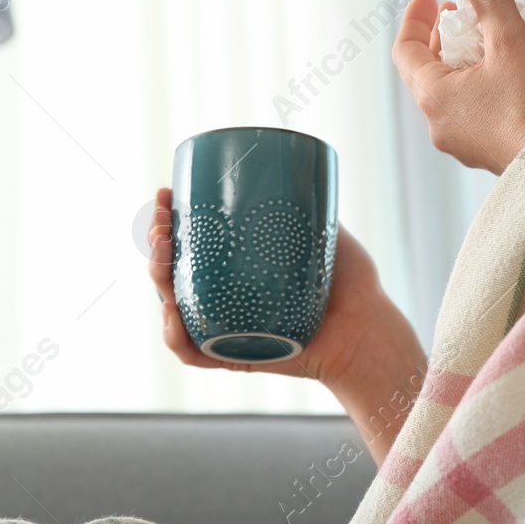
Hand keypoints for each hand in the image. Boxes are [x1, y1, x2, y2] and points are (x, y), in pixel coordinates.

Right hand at [146, 187, 421, 392]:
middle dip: (156, 243)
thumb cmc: (350, 283)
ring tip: (163, 255)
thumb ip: (306, 202)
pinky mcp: (233, 358)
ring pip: (173, 307)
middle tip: (161, 224)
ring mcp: (224, 328)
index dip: (168, 219)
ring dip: (158, 280)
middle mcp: (223, 297)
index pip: (190, 242)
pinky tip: (171, 312)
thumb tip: (293, 165)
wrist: (368, 327)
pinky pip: (192, 353)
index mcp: (234, 268)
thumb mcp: (323, 231)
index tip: (165, 194)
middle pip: (172, 271)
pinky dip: (174, 336)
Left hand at [392, 0, 524, 173]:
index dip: (415, 18)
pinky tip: (516, 71)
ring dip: (468, 59)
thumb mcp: (512, 41)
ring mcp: (467, 143)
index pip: (406, 50)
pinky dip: (486, 82)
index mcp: (435, 97)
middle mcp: (442, 125)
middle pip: (430, 70)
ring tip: (495, 37)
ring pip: (455, 91)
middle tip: (465, 10)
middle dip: (445, 36)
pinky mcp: (493, 152)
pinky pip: (477, 109)